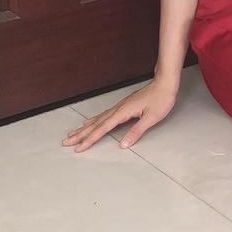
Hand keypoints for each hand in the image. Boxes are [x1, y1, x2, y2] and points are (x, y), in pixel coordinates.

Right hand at [61, 78, 177, 152]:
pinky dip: (93, 120)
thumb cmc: (161, 99)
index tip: (78, 148)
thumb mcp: (152, 117)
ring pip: (97, 119)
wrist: (165, 83)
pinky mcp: (122, 106)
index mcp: (123, 112)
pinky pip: (103, 115)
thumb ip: (137, 131)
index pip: (103, 129)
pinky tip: (89, 122)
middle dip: (80, 134)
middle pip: (95, 124)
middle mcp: (118, 109)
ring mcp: (119, 106)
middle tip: (66, 142)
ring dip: (84, 128)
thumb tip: (123, 144)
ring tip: (72, 134)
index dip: (90, 139)